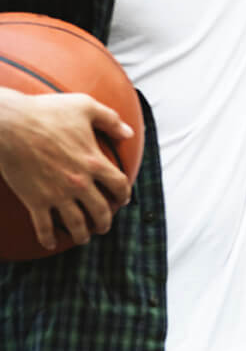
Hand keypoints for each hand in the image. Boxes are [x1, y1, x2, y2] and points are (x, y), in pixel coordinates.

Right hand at [0, 89, 134, 249]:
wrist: (10, 124)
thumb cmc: (46, 112)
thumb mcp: (86, 107)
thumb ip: (111, 119)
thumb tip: (129, 132)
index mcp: (94, 161)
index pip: (119, 184)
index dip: (124, 194)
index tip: (123, 200)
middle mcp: (79, 182)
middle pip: (100, 209)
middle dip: (105, 221)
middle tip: (104, 226)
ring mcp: (57, 194)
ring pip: (76, 223)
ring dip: (82, 234)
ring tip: (83, 238)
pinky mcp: (34, 200)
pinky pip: (43, 226)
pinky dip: (47, 238)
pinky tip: (50, 244)